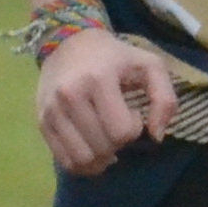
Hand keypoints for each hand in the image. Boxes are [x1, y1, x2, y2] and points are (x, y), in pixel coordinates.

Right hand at [32, 26, 183, 174]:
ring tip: (105, 140)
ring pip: (82, 159)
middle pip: (102, 148)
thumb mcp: (150, 66)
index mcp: (98, 79)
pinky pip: (65, 160)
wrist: (68, 43)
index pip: (121, 132)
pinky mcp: (42, 122)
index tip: (132, 113)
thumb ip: (165, 99)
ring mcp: (52, 111)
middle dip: (118, 144)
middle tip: (117, 126)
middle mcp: (70, 96)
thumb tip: (156, 137)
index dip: (134, 129)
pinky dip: (83, 163)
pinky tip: (91, 148)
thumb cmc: (115, 57)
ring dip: (101, 158)